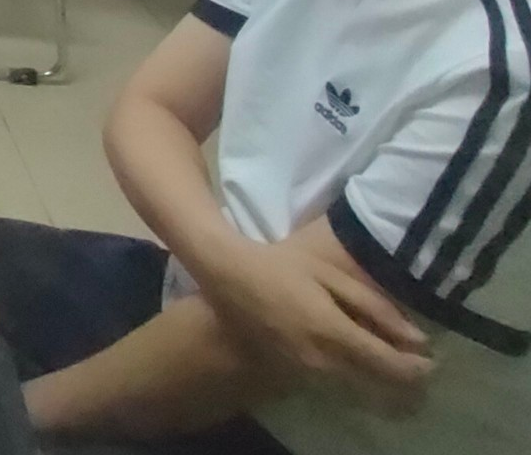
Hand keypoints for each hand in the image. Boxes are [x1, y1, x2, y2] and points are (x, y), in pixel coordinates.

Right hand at [198, 240, 430, 411]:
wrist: (228, 276)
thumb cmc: (282, 266)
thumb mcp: (331, 275)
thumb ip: (375, 307)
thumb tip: (418, 339)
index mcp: (334, 333)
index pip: (391, 367)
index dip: (418, 368)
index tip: (430, 358)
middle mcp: (323, 362)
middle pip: (379, 389)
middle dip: (405, 382)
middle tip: (417, 364)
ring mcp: (306, 373)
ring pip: (359, 392)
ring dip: (382, 385)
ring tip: (393, 365)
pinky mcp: (295, 376)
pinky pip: (338, 387)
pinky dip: (358, 382)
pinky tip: (361, 364)